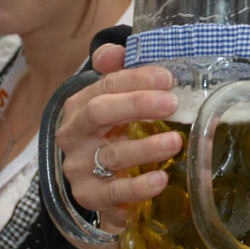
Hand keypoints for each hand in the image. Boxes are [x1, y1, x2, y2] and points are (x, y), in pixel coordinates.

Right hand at [55, 44, 180, 228]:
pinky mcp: (89, 196)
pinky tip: (160, 179)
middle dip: (136, 104)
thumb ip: (117, 72)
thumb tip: (116, 51)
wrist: (104, 184)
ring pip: (112, 154)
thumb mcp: (116, 101)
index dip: (136, 79)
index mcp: (80, 106)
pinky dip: (138, 187)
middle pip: (99, 112)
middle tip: (171, 103)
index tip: (168, 78)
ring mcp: (79, 167)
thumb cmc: (115, 133)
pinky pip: (113, 193)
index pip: (105, 86)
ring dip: (146, 147)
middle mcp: (73, 134)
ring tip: (175, 142)